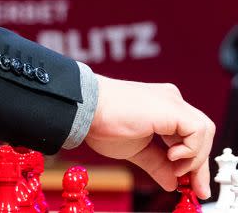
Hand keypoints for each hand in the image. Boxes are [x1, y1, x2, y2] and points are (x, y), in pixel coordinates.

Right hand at [84, 75, 214, 197]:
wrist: (85, 109)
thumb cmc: (100, 122)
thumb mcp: (135, 150)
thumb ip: (157, 164)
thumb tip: (172, 182)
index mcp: (161, 109)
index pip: (189, 136)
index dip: (193, 162)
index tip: (191, 185)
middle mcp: (170, 101)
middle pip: (200, 134)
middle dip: (199, 164)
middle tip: (195, 188)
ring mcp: (172, 102)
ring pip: (204, 132)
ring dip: (194, 157)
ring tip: (175, 168)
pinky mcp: (172, 108)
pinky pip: (198, 131)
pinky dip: (191, 149)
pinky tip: (172, 156)